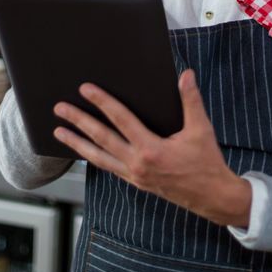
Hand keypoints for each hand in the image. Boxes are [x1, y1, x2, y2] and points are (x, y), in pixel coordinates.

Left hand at [53, 69, 251, 227]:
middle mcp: (137, 163)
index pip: (120, 119)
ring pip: (98, 157)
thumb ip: (191, 101)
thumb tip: (185, 75)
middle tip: (60, 109)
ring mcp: (133, 175)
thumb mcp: (201, 129)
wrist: (212, 196)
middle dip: (78, 122)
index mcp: (151, 149)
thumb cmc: (206, 163)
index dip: (102, 102)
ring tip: (59, 132)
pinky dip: (93, 157)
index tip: (86, 89)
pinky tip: (84, 150)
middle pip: (101, 138)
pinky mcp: (135, 182)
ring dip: (77, 143)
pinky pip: (108, 167)